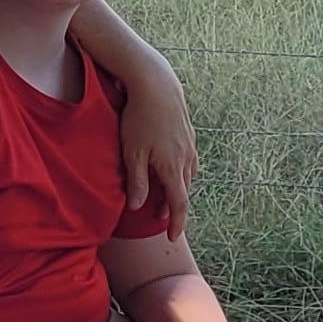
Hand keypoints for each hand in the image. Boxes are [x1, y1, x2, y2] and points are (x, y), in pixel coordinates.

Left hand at [117, 65, 197, 237]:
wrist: (156, 84)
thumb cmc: (139, 118)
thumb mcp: (132, 152)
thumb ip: (137, 181)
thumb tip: (138, 206)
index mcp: (173, 167)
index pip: (179, 204)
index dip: (177, 223)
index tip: (171, 237)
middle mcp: (187, 159)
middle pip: (184, 191)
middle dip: (174, 207)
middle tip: (160, 217)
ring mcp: (190, 145)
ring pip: (188, 175)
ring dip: (177, 188)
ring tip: (163, 194)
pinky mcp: (189, 133)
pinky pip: (188, 160)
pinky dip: (180, 172)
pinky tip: (170, 167)